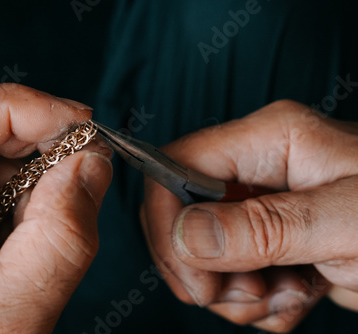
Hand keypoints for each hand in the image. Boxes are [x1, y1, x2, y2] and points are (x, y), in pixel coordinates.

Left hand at [0, 84, 111, 333]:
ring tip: (59, 218)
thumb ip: (59, 237)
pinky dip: (35, 198)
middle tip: (90, 165)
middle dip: (38, 142)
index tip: (80, 123)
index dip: (15, 109)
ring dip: (39, 176)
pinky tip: (41, 228)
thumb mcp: (7, 316)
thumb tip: (94, 163)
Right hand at [141, 100, 357, 331]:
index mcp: (270, 140)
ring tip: (289, 295)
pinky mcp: (269, 241)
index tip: (194, 277)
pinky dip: (257, 302)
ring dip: (236, 292)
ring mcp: (261, 207)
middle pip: (182, 215)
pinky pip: (232, 276)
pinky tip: (298, 297)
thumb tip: (186, 236)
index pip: (177, 165)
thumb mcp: (350, 224)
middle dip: (203, 268)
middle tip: (247, 294)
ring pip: (203, 254)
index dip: (168, 221)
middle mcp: (257, 169)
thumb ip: (265, 228)